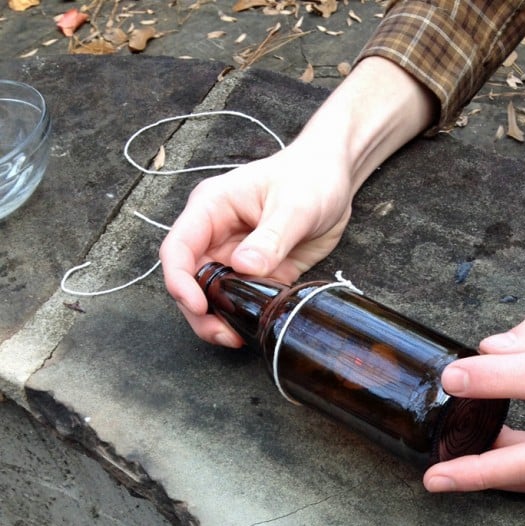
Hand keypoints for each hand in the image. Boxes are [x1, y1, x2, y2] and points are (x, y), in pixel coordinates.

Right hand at [160, 57, 436, 346]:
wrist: (334, 179)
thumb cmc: (309, 177)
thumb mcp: (294, 205)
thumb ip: (270, 238)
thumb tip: (245, 266)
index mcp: (212, 209)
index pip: (178, 248)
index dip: (180, 280)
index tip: (198, 305)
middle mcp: (216, 234)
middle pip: (189, 280)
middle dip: (199, 311)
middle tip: (223, 333)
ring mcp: (234, 256)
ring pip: (212, 296)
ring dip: (219, 319)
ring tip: (237, 337)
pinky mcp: (256, 273)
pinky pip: (241, 301)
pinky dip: (243, 317)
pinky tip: (256, 328)